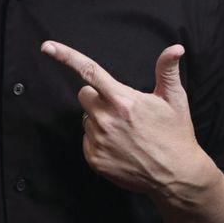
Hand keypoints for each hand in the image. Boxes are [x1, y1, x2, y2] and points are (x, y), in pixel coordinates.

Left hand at [40, 40, 205, 197]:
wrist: (176, 176)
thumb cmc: (175, 134)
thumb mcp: (175, 99)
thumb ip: (167, 70)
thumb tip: (176, 48)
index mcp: (123, 101)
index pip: (90, 72)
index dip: (66, 56)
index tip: (47, 47)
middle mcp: (106, 119)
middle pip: (84, 94)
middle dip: (97, 96)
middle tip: (121, 108)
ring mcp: (99, 141)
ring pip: (86, 117)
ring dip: (99, 120)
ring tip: (125, 131)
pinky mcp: (94, 159)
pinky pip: (86, 138)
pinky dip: (98, 140)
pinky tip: (119, 146)